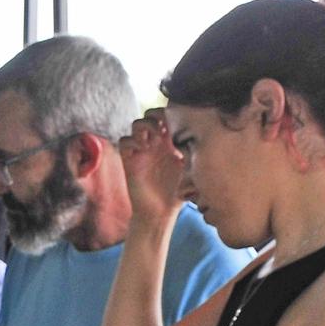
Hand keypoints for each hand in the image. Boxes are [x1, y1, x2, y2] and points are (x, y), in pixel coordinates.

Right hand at [117, 110, 186, 225]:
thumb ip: (193, 151)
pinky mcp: (129, 160)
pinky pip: (124, 141)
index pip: (168, 116)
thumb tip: (200, 134)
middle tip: (164, 126)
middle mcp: (156, 143)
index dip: (170, 112)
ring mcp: (141, 150)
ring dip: (144, 126)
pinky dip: (132, 140)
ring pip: (136, 124)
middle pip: (150, 115)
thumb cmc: (177, 194)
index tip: (178, 120)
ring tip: (153, 139)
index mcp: (171, 142)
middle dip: (155, 115)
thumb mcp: (191, 169)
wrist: (159, 213)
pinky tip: (142, 149)